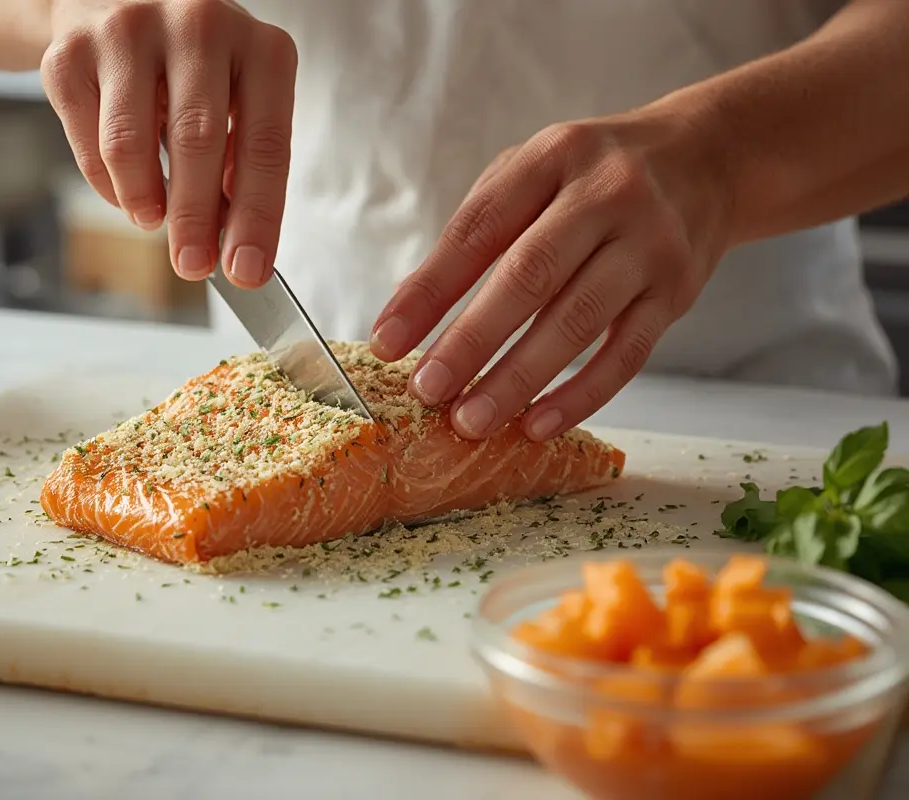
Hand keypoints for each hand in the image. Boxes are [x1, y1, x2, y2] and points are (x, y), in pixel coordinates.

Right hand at [41, 0, 297, 286]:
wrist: (115, 4)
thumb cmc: (193, 70)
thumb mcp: (237, 104)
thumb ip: (239, 167)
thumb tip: (233, 244)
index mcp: (260, 47)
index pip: (265, 146)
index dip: (257, 216)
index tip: (248, 269)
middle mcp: (199, 24)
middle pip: (197, 141)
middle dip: (195, 219)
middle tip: (192, 264)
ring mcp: (129, 30)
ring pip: (130, 145)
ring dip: (143, 200)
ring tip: (152, 217)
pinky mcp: (72, 51)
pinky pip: (88, 142)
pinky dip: (107, 183)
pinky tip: (124, 185)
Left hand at [368, 107, 733, 441]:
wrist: (709, 160)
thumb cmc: (592, 177)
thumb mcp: (533, 171)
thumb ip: (476, 231)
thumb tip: (409, 310)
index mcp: (553, 156)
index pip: (477, 229)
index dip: (428, 290)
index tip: (387, 340)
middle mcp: (606, 194)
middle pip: (529, 277)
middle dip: (471, 341)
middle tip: (427, 391)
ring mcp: (650, 244)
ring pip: (577, 322)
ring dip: (518, 379)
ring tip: (471, 421)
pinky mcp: (679, 291)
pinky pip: (626, 354)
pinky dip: (579, 396)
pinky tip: (537, 426)